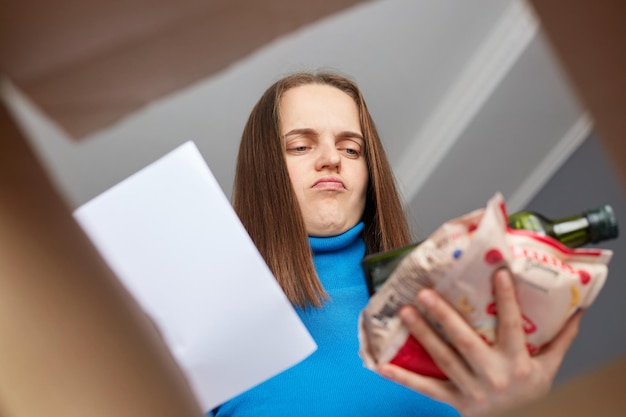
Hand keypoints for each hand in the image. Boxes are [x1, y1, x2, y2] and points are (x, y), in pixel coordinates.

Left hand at [377, 268, 581, 416]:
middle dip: (444, 317)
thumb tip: (577, 308)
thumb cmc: (528, 389)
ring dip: (422, 335)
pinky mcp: (453, 400)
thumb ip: (560, 338)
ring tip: (405, 311)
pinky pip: (425, 388)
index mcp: (517, 363)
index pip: (512, 325)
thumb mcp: (549, 366)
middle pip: (465, 342)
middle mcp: (492, 376)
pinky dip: (403, 377)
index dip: (506, 299)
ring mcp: (470, 389)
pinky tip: (383, 365)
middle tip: (425, 293)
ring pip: (442, 359)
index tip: (498, 272)